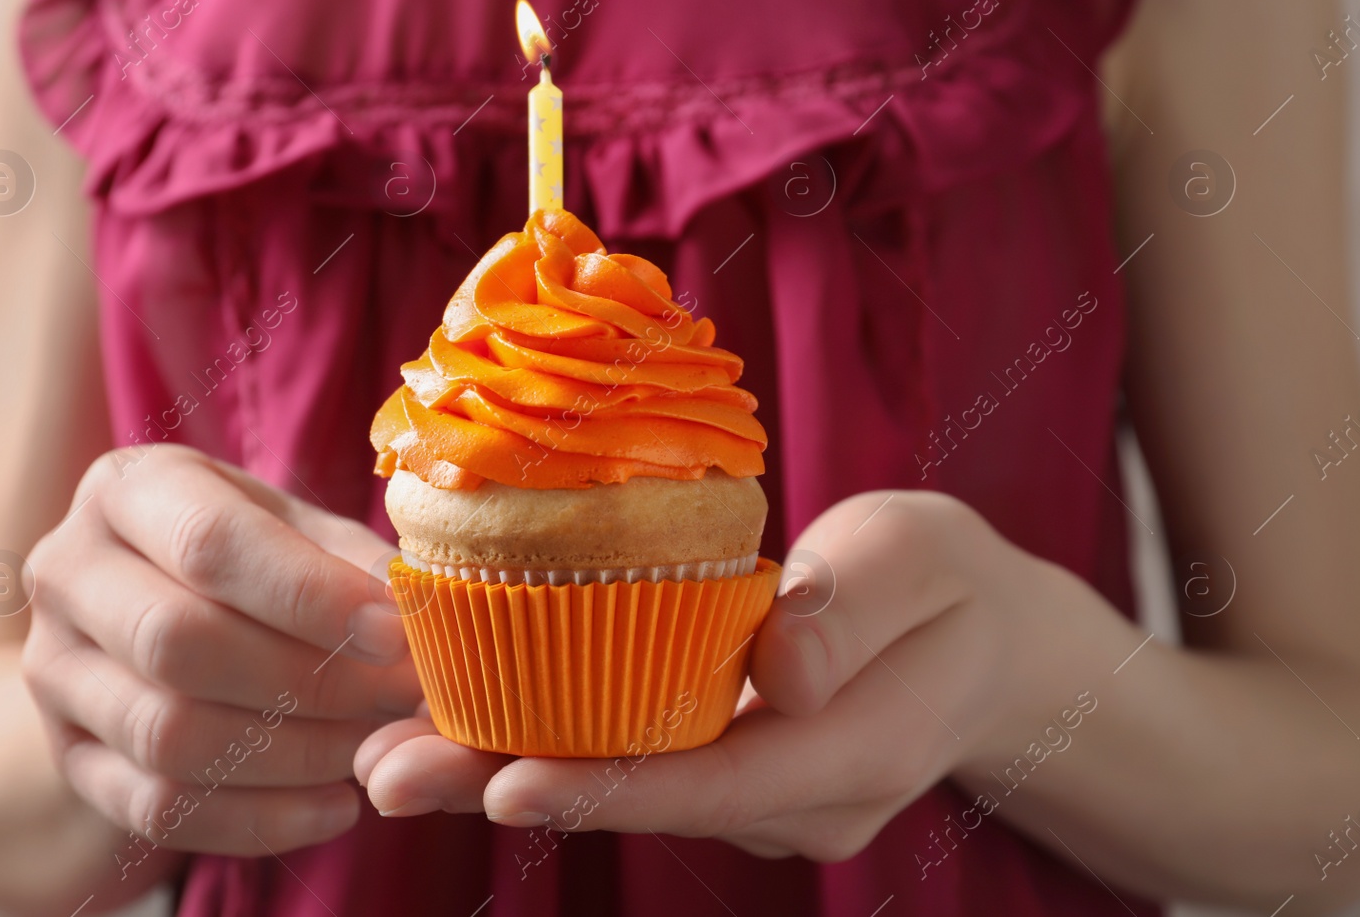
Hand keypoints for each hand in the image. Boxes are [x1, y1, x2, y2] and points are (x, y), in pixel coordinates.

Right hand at [22, 445, 421, 859]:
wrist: (147, 614)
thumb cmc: (249, 557)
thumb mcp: (298, 530)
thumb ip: (356, 565)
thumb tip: (424, 620)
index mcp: (129, 490)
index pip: (212, 544)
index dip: (310, 596)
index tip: (395, 634)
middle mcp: (68, 572)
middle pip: (178, 642)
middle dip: (309, 682)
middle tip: (397, 699)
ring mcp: (52, 670)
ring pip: (166, 734)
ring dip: (292, 755)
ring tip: (371, 750)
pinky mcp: (68, 756)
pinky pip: (157, 808)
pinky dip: (260, 820)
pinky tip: (333, 806)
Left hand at [355, 491, 1085, 862]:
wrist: (974, 642)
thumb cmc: (947, 585)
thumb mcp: (922, 557)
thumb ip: (855, 607)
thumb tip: (777, 667)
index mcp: (854, 755)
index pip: (716, 780)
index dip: (608, 786)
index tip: (503, 783)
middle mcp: (793, 803)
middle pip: (641, 800)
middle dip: (508, 788)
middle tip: (385, 774)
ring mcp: (757, 801)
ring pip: (622, 789)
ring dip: (504, 770)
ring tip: (385, 752)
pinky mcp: (725, 773)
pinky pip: (629, 764)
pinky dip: (545, 744)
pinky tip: (458, 723)